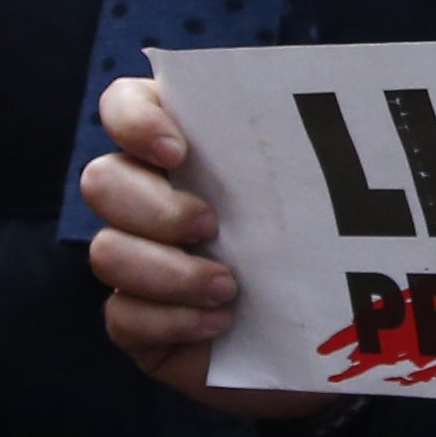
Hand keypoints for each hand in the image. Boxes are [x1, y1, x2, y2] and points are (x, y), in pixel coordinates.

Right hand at [80, 79, 333, 421]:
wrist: (330, 337)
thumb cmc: (323, 247)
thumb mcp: (321, 192)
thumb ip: (310, 148)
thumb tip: (334, 100)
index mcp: (179, 149)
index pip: (122, 107)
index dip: (134, 121)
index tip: (177, 151)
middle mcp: (145, 200)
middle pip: (101, 180)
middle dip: (155, 206)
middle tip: (211, 226)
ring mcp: (134, 263)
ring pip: (105, 252)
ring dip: (168, 272)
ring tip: (228, 288)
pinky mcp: (136, 323)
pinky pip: (122, 318)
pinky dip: (171, 321)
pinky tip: (218, 323)